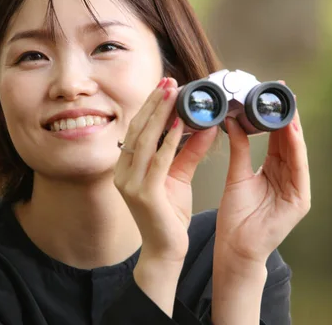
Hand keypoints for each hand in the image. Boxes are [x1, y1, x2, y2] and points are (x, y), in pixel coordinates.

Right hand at [113, 77, 217, 262]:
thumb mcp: (178, 176)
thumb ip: (190, 151)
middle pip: (138, 129)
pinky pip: (158, 161)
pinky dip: (169, 140)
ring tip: (173, 93)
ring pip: (145, 140)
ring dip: (160, 114)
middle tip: (170, 81)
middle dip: (154, 103)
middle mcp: (123, 173)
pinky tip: (179, 123)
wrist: (165, 250)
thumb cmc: (168, 214)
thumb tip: (207, 125)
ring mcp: (130, 184)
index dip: (150, 106)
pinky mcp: (144, 195)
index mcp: (126, 167)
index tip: (165, 85)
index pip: (137, 129)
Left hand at [214, 94, 310, 271]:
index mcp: (274, 170)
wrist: (235, 248)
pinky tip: (290, 132)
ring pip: (297, 152)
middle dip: (287, 117)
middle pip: (289, 142)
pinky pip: (298, 169)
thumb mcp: (236, 176)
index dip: (275, 117)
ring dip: (293, 129)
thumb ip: (239, 149)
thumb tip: (233, 121)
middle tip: (282, 92)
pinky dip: (295, 150)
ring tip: (287, 106)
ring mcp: (296, 189)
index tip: (270, 94)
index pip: (278, 139)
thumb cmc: (235, 216)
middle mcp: (288, 177)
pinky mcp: (300, 200)